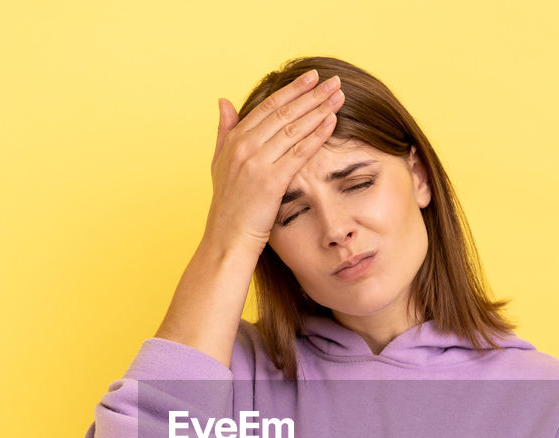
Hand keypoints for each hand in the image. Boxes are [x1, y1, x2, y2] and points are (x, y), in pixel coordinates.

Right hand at [205, 69, 344, 252]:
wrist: (227, 239)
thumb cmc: (229, 205)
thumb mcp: (219, 163)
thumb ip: (224, 131)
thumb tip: (224, 101)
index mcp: (234, 140)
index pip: (268, 106)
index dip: (291, 89)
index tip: (311, 77)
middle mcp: (244, 147)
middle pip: (284, 113)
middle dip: (312, 94)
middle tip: (334, 81)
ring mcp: (257, 163)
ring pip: (294, 128)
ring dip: (319, 109)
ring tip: (339, 96)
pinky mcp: (271, 181)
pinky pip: (299, 152)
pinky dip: (317, 135)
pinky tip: (332, 122)